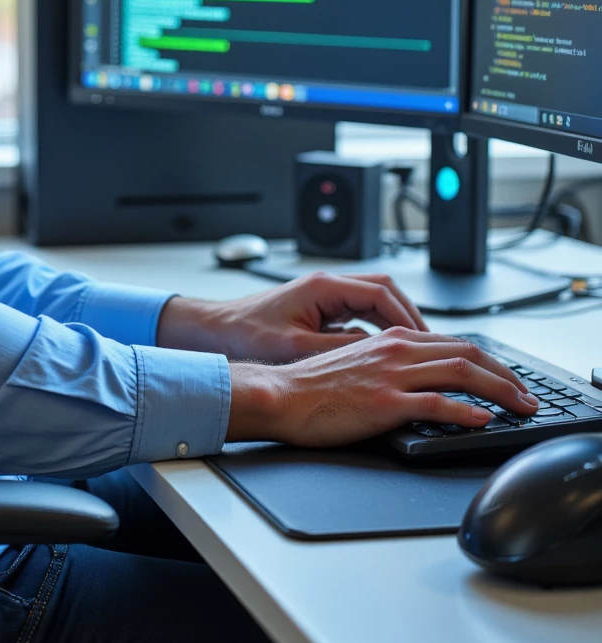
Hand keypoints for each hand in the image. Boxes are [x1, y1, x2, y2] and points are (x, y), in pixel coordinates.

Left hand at [156, 271, 428, 364]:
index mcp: (323, 287)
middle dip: (409, 317)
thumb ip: (337, 350)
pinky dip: (377, 330)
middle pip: (384, 292)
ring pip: (374, 303)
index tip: (425, 339)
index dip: (408, 316)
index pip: (382, 292)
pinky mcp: (318, 311)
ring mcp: (323, 297)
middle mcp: (326, 286)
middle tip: (431, 345)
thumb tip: (374, 355)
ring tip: (415, 351)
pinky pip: (359, 315)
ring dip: (395, 324)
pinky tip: (385, 354)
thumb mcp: (295, 349)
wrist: (212, 333)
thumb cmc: (244, 336)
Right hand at [225, 329, 537, 446]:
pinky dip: (465, 412)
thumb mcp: (357, 364)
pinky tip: (482, 420)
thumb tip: (423, 381)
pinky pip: (435, 404)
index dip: (490, 362)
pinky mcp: (384, 402)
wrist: (278, 395)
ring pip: (461, 373)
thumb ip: (391, 366)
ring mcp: (391, 375)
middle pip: (468, 353)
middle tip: (528, 397)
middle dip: (507, 376)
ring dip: (500, 391)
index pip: (455, 344)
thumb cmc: (311, 387)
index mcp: (390, 340)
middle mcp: (395, 350)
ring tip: (520, 408)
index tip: (509, 381)